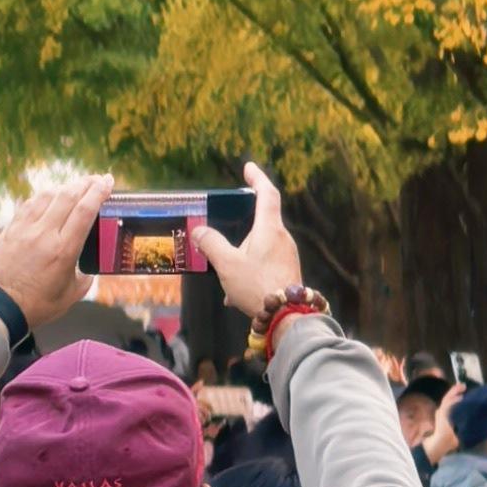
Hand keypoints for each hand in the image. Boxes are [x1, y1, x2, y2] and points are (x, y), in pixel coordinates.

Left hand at [0, 169, 110, 335]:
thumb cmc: (35, 305)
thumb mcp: (71, 295)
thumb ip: (85, 277)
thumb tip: (90, 267)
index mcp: (63, 250)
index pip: (84, 211)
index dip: (98, 192)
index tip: (107, 181)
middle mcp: (44, 234)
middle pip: (68, 196)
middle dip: (85, 183)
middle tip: (97, 179)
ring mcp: (25, 229)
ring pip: (48, 195)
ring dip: (65, 187)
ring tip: (76, 186)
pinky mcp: (11, 229)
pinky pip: (30, 203)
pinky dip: (44, 195)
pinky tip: (50, 196)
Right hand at [188, 157, 303, 323]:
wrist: (287, 318)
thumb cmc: (257, 286)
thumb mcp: (227, 264)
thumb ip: (211, 244)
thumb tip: (199, 231)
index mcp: (270, 229)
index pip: (267, 194)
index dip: (257, 178)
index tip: (248, 168)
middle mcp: (283, 238)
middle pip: (262, 224)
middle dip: (241, 231)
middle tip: (224, 244)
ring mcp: (287, 256)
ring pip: (261, 249)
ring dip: (242, 259)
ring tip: (226, 280)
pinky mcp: (288, 273)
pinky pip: (265, 266)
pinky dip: (249, 273)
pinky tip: (235, 296)